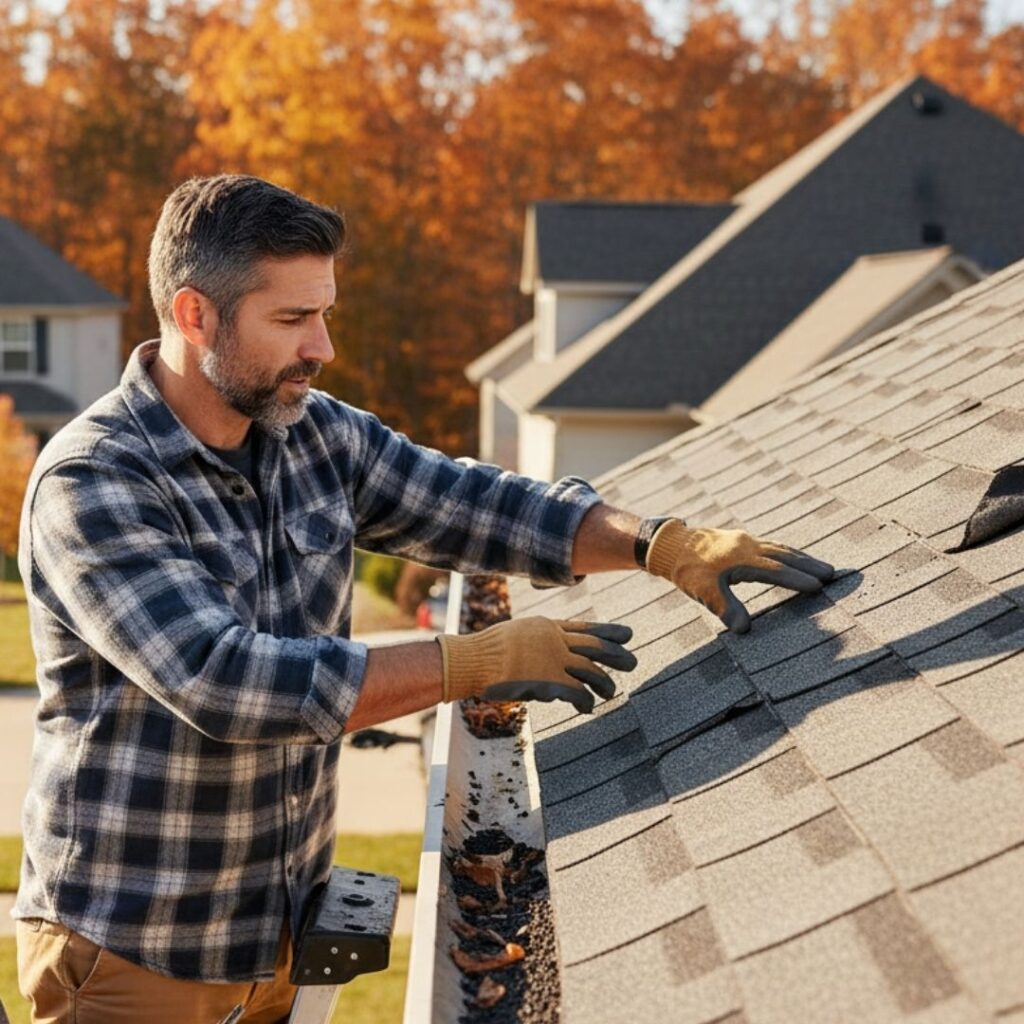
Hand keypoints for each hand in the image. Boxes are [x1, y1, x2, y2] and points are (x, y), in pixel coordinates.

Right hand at [436, 617, 635, 712]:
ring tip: (611, 692)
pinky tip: (587, 707)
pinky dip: (585, 701)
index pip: (585, 627)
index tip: (627, 635)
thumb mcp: (517, 633)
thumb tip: (551, 645)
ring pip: (591, 671)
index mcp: (548, 626)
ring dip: (604, 683)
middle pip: (595, 646)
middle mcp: (555, 640)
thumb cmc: (487, 650)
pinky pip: (578, 693)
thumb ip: (538, 638)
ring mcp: (554, 660)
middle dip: (617, 654)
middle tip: (632, 662)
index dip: (608, 632)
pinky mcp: (549, 681)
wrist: (472, 659)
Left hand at [645, 520, 833, 633]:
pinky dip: (786, 553)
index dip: (797, 579)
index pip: (777, 570)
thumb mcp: (704, 592)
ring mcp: (745, 541)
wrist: (670, 544)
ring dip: (801, 558)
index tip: (819, 587)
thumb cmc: (687, 569)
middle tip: (833, 573)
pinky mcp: (740, 541)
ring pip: (780, 548)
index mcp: (742, 558)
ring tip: (821, 567)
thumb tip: (746, 630)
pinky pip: (771, 546)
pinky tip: (792, 559)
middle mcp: (748, 545)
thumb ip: (726, 609)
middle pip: (785, 555)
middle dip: (810, 565)